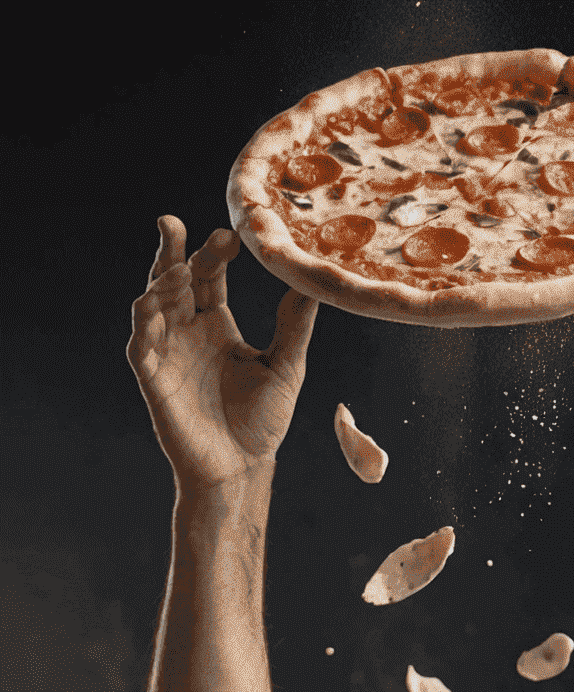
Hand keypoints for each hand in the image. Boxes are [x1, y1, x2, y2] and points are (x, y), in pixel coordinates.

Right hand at [126, 215, 319, 491]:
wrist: (243, 466)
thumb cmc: (261, 421)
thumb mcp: (285, 368)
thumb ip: (294, 328)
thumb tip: (312, 285)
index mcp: (217, 324)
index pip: (208, 276)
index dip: (213, 253)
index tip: (230, 234)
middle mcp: (188, 331)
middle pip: (172, 279)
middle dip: (171, 251)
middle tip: (172, 222)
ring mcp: (167, 351)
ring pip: (152, 303)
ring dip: (160, 282)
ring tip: (177, 268)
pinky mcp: (152, 376)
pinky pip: (140, 342)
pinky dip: (145, 320)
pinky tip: (154, 302)